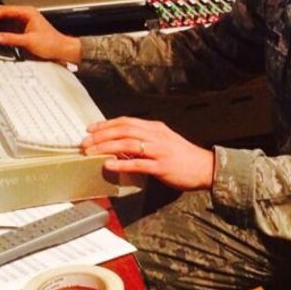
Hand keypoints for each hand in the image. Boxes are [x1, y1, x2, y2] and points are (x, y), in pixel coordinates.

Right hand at [0, 5, 81, 63]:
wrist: (62, 50)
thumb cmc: (52, 43)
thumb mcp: (30, 41)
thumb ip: (12, 39)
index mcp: (27, 12)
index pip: (4, 10)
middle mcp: (25, 15)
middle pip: (2, 13)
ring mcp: (23, 23)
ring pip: (4, 21)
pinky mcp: (23, 30)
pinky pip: (8, 28)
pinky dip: (0, 31)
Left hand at [82, 117, 214, 191]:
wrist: (205, 168)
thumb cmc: (183, 156)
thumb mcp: (164, 141)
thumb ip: (145, 140)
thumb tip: (121, 144)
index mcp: (155, 128)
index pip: (126, 121)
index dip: (106, 124)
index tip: (90, 129)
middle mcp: (156, 136)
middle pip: (123, 130)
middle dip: (101, 135)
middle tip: (85, 142)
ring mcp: (159, 150)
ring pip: (128, 143)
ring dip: (106, 147)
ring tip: (91, 152)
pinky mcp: (162, 166)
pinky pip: (138, 164)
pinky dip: (121, 163)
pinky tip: (109, 164)